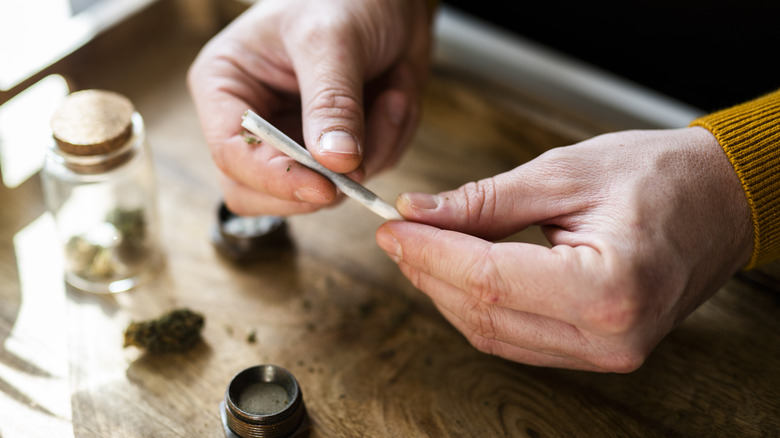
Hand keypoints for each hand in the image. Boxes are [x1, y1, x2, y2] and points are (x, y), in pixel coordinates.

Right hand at [187, 0, 432, 214]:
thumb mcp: (333, 41)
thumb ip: (332, 102)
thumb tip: (334, 163)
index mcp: (226, 86)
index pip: (231, 155)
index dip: (275, 180)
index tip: (324, 188)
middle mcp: (254, 122)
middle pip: (260, 193)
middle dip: (318, 184)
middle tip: (360, 165)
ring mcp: (294, 142)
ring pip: (320, 193)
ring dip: (370, 154)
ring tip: (391, 96)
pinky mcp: (334, 152)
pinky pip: (360, 175)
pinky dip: (389, 144)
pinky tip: (395, 97)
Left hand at [376, 127, 752, 371]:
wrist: (720, 201)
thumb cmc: (659, 177)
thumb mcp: (565, 174)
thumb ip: (486, 201)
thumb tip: (420, 213)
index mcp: (606, 288)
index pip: (487, 279)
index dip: (429, 253)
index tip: (393, 228)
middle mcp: (608, 336)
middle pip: (484, 312)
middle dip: (429, 272)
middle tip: (398, 235)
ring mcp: (605, 353)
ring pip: (494, 334)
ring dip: (447, 293)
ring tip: (419, 251)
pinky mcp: (597, 351)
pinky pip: (518, 339)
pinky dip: (479, 308)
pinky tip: (456, 275)